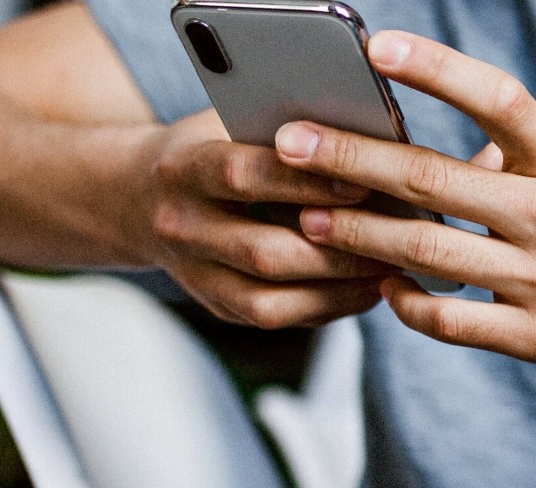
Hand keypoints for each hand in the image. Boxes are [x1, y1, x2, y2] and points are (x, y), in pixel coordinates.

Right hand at [122, 109, 398, 326]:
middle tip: (398, 238)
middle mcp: (181, 227)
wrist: (137, 195)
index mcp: (183, 168)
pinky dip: (328, 307)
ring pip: (271, 300)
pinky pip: (277, 318)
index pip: (243, 176)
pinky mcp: (217, 306)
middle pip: (263, 251)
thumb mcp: (230, 120)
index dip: (305, 182)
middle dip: (338, 248)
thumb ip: (284, 128)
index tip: (365, 181)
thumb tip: (368, 138)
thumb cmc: (210, 145)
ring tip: (393, 268)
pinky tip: (369, 289)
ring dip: (339, 288)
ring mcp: (194, 275)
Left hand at [274, 31, 535, 382]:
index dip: (435, 68)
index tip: (376, 47)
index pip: (497, 99)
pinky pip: (450, 320)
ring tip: (308, 218)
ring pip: (427, 251)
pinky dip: (407, 304)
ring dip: (359, 235)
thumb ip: (528, 159)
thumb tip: (460, 147)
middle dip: (350, 159)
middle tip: (287, 141)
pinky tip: (384, 290)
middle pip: (434, 177)